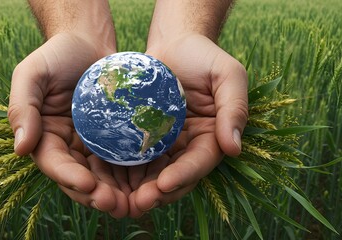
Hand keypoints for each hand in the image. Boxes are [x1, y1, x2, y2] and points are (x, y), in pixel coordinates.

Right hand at [8, 33, 129, 217]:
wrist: (88, 41)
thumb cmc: (58, 54)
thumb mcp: (32, 74)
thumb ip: (22, 108)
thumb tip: (20, 149)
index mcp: (44, 136)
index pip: (53, 163)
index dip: (68, 177)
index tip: (87, 184)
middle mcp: (67, 145)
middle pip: (79, 178)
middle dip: (95, 194)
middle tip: (115, 203)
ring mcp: (92, 143)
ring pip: (102, 176)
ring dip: (115, 192)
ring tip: (133, 203)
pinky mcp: (113, 138)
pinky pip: (121, 160)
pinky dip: (132, 175)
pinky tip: (147, 183)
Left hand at [128, 34, 247, 216]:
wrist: (173, 44)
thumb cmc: (202, 56)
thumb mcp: (227, 75)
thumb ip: (234, 108)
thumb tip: (233, 148)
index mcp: (211, 136)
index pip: (200, 162)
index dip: (184, 176)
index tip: (164, 184)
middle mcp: (188, 145)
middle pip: (175, 176)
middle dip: (159, 192)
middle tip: (139, 201)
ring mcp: (165, 143)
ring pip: (153, 173)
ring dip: (139, 189)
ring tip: (121, 199)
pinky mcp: (143, 136)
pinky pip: (134, 157)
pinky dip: (124, 170)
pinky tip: (107, 178)